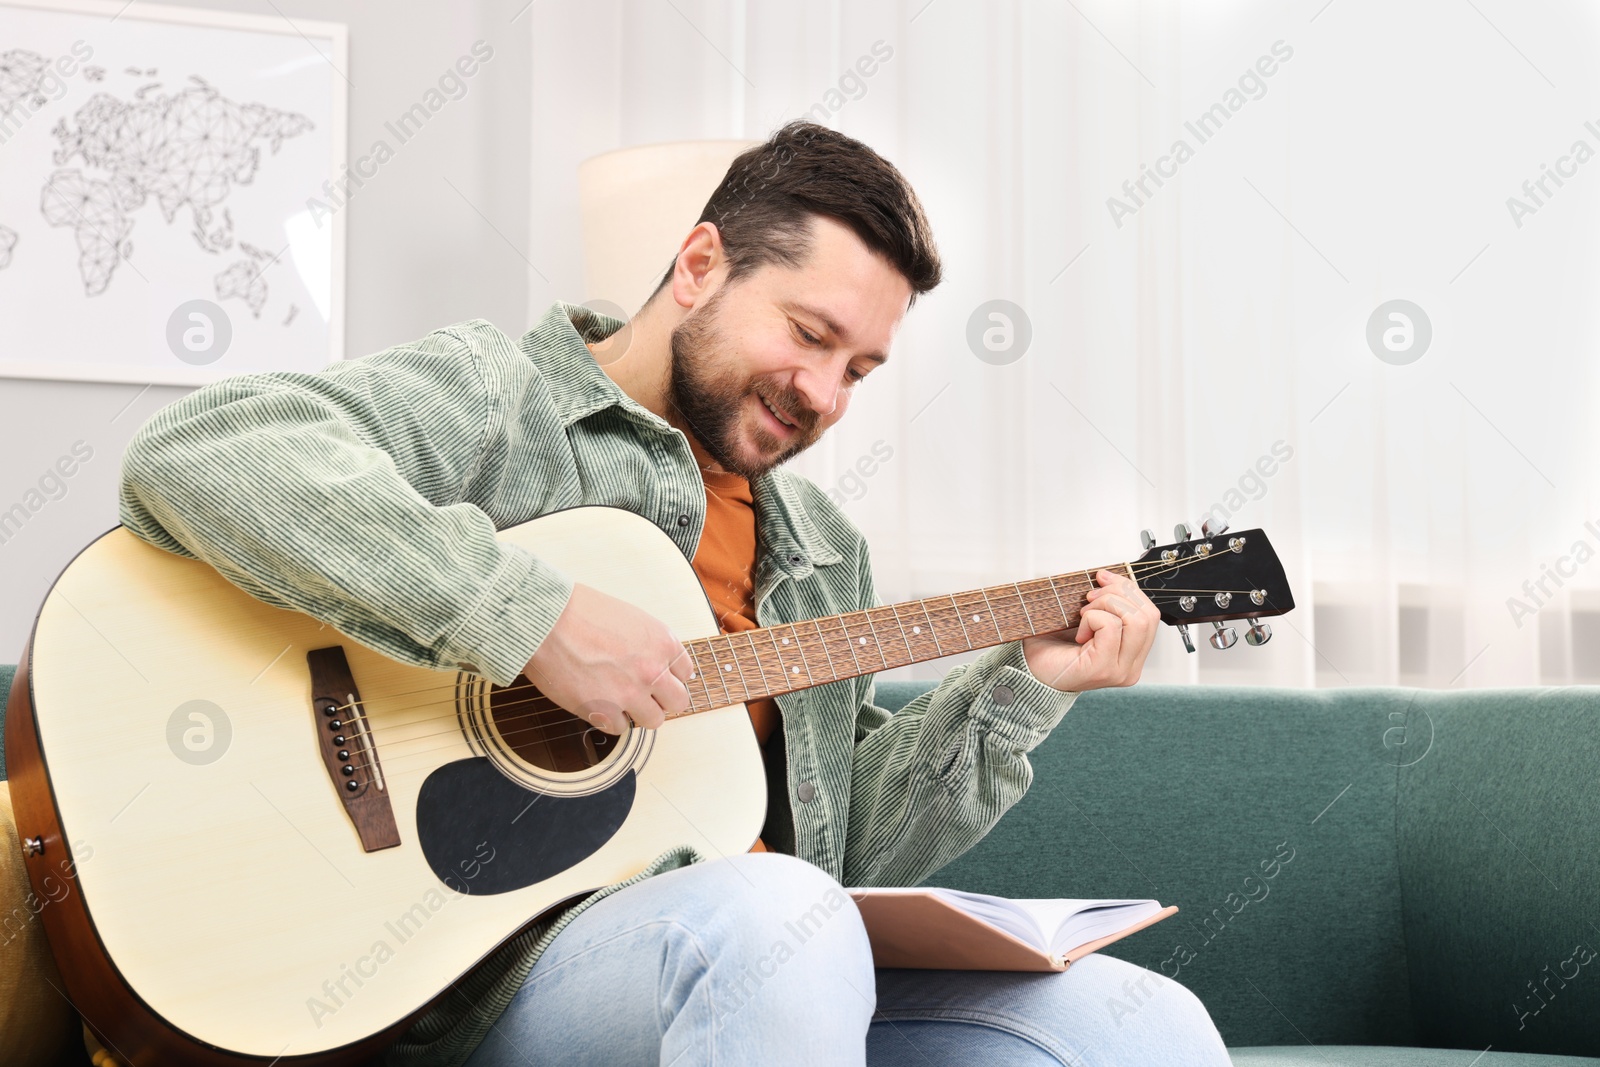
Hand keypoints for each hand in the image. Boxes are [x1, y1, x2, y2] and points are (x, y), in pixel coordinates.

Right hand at [523, 583, 695, 734]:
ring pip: (654, 720)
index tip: (659, 678)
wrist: (546, 621)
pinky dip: (610, 719)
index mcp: (662, 642)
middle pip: (677, 702)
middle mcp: (652, 670)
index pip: (685, 672)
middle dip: (661, 698)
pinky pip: (620, 728)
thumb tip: (658, 662)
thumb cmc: (580, 611)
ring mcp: (630, 693)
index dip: (670, 676)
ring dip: (638, 712)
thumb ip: (650, 643)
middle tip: (643, 693)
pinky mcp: (604, 711)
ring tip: (620, 700)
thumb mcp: (630, 618)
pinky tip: (598, 702)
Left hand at [1021, 569, 1159, 692]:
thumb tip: (1108, 577)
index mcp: (1132, 655)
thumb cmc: (1052, 648)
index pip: (1150, 615)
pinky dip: (1093, 617)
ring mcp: (1120, 671)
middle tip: (1089, 598)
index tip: (1102, 580)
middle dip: (1118, 593)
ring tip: (1084, 614)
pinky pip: (1111, 626)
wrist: (1030, 673)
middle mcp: (1131, 667)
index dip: (1129, 589)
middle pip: (1148, 615)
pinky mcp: (1104, 669)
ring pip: (1136, 620)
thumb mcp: (1086, 621)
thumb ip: (1107, 605)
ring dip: (1106, 604)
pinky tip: (1079, 630)